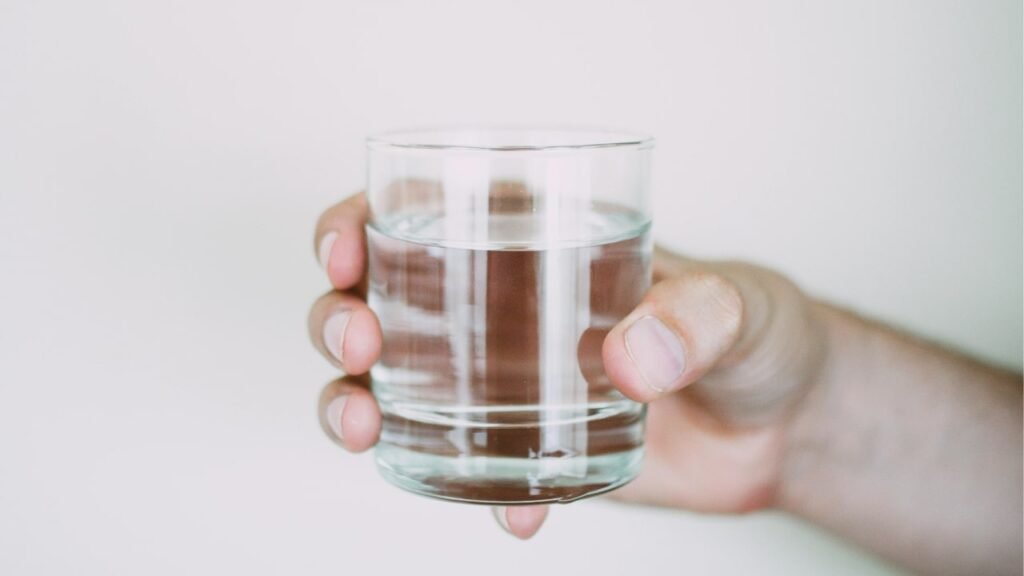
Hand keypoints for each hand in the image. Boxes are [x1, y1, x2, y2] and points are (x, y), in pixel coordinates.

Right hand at [308, 192, 826, 536]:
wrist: (785, 427)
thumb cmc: (758, 333)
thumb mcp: (738, 306)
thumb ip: (695, 316)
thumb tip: (632, 353)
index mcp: (538, 242)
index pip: (422, 212)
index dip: (358, 223)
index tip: (345, 251)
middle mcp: (503, 308)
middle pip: (378, 299)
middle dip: (338, 314)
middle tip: (358, 340)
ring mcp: (507, 382)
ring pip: (392, 384)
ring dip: (353, 402)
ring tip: (363, 425)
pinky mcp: (529, 447)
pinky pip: (467, 468)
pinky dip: (468, 491)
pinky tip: (510, 514)